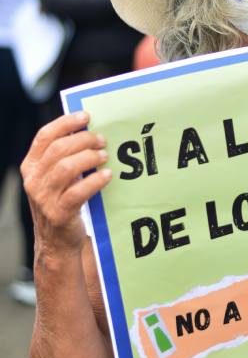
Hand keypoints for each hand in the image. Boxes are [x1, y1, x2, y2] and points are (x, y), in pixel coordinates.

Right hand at [21, 112, 111, 255]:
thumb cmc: (62, 200)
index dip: (65, 123)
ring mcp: (44, 198)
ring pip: (66, 168)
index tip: (86, 116)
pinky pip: (78, 192)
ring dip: (89, 158)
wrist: (57, 241)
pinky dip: (95, 181)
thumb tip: (88, 129)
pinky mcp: (58, 213)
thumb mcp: (56, 177)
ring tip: (104, 156)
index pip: (44, 136)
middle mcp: (33, 180)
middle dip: (83, 140)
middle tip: (102, 140)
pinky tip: (107, 175)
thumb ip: (64, 156)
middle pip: (57, 150)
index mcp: (31, 166)